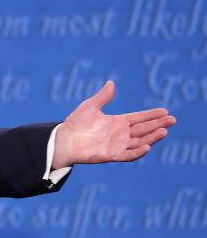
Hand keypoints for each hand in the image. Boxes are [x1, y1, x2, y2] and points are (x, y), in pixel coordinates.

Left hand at [52, 80, 175, 168]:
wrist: (64, 139)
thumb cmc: (76, 123)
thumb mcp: (90, 106)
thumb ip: (103, 96)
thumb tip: (112, 82)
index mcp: (117, 122)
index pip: (139, 118)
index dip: (151, 115)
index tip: (165, 111)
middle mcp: (120, 134)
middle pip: (143, 129)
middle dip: (158, 124)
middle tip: (172, 119)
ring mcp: (117, 145)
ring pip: (140, 141)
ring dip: (152, 137)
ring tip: (164, 131)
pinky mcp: (111, 155)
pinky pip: (128, 155)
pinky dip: (138, 152)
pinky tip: (147, 146)